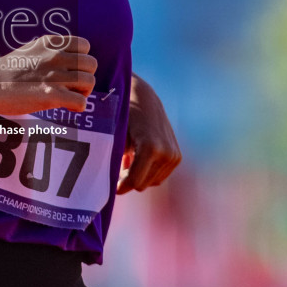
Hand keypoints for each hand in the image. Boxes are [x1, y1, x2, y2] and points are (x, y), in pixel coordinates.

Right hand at [0, 35, 96, 116]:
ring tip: (69, 97)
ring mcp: (55, 75)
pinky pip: (81, 102)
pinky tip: (67, 107)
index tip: (72, 70)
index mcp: (51, 43)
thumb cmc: (7, 70)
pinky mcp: (52, 95)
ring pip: (90, 82)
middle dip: (85, 76)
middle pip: (92, 64)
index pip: (85, 46)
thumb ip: (49, 52)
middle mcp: (56, 56)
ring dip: (83, 92)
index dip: (82, 60)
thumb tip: (66, 59)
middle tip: (73, 87)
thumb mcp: (30, 50)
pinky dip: (77, 106)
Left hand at [117, 74, 181, 194]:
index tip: (111, 187)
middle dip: (128, 180)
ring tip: (126, 162)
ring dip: (138, 176)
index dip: (121, 186)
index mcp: (151, 148)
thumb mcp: (116, 138)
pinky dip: (147, 172)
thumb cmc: (123, 117)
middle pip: (142, 184)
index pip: (134, 181)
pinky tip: (136, 159)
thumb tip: (110, 187)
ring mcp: (174, 155)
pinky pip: (159, 176)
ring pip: (151, 182)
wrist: (144, 99)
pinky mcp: (177, 157)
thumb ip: (114, 162)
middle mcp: (166, 153)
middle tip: (116, 169)